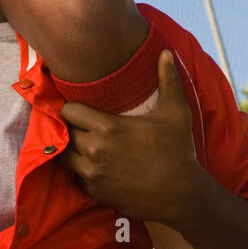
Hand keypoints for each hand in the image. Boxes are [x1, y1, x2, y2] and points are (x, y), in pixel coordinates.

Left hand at [60, 51, 205, 224]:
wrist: (183, 196)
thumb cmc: (178, 151)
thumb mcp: (176, 113)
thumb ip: (167, 80)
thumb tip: (166, 53)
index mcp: (107, 128)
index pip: (68, 111)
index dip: (72, 108)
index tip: (81, 108)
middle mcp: (94, 151)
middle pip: (64, 133)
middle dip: (71, 128)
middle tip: (81, 126)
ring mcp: (93, 175)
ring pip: (65, 157)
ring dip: (72, 150)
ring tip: (83, 144)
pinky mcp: (96, 194)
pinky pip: (76, 179)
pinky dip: (81, 172)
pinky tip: (94, 165)